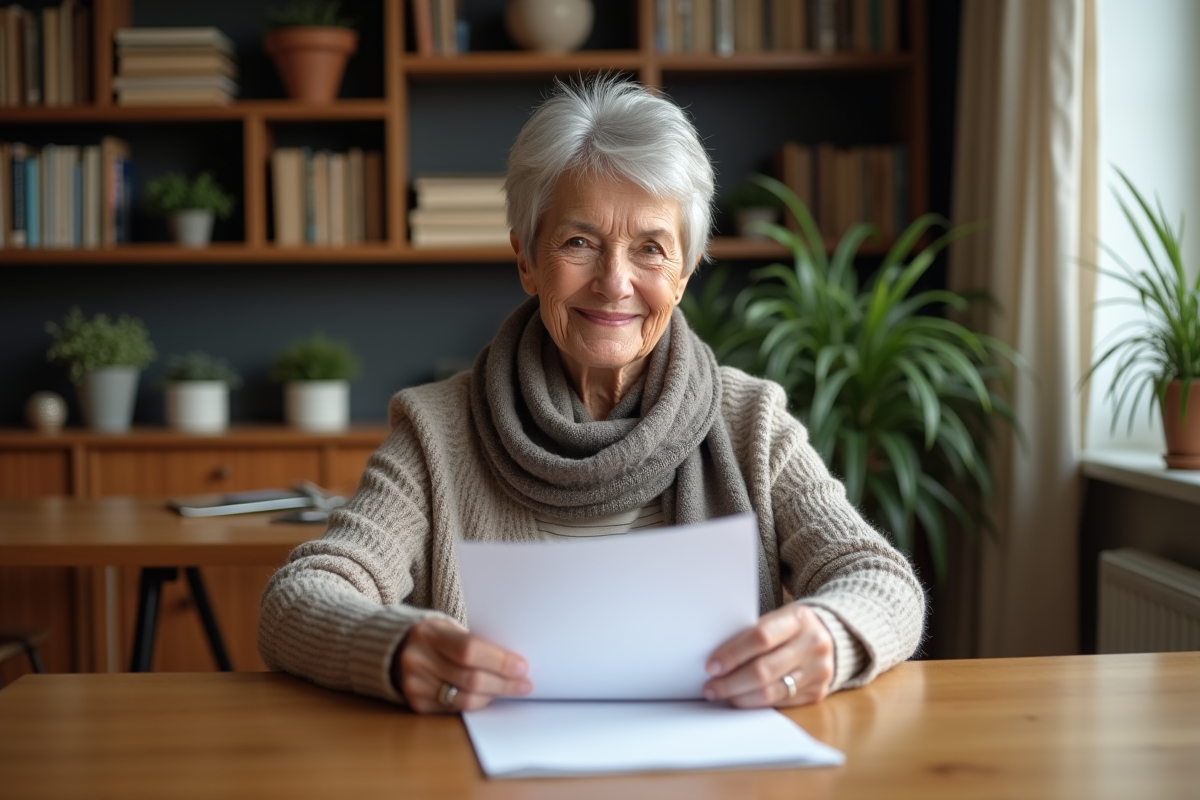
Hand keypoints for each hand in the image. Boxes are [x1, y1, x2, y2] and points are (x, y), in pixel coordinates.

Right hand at [394, 617, 531, 713]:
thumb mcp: (449, 629)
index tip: (521, 667)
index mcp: (429, 634)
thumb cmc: (435, 638)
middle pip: (470, 679)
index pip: (469, 650)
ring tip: (510, 690)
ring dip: (492, 696)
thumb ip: (475, 643)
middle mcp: (417, 659)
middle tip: (524, 683)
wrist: (397, 649)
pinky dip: (475, 704)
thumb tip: (514, 663)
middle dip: (503, 683)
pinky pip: (455, 709)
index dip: (499, 661)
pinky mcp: (416, 704)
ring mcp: (414, 684)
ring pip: (464, 699)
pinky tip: (486, 696)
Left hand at [702, 604, 833, 707]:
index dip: (733, 654)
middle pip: (764, 670)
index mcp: (799, 619)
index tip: (711, 666)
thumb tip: (717, 660)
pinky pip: (780, 704)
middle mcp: (813, 645)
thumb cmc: (790, 628)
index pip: (761, 637)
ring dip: (740, 697)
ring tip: (721, 695)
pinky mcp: (817, 693)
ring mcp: (818, 671)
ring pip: (771, 692)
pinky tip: (741, 699)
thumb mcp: (777, 619)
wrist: (830, 637)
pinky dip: (756, 704)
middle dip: (731, 682)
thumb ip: (752, 635)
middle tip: (710, 688)